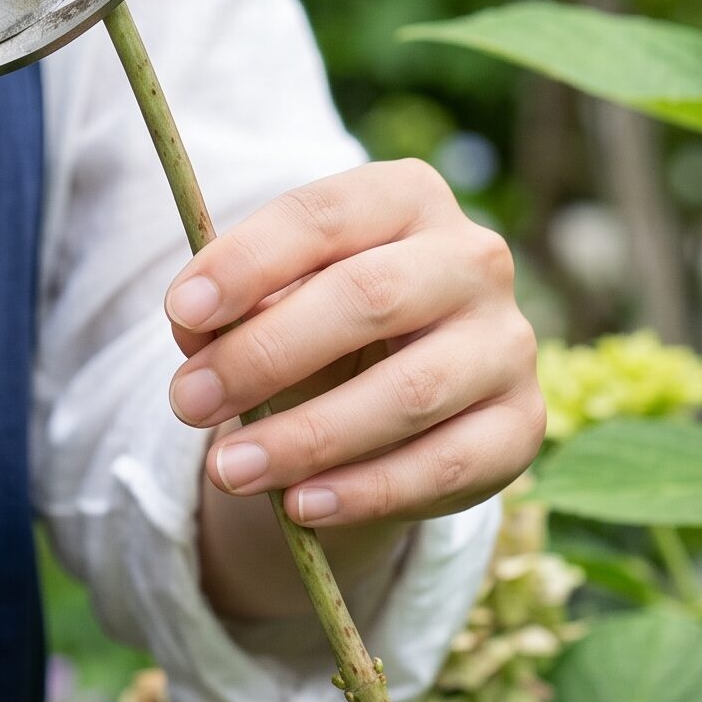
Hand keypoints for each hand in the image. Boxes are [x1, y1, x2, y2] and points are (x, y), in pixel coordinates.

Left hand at [164, 160, 542, 527]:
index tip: (181, 310)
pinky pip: (445, 465)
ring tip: (229, 469)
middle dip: (265, 353)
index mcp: (407, 196)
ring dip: (307, 436)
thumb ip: (236, 302)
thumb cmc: (322, 318)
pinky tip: (300, 505)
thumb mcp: (276, 295)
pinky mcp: (520, 425)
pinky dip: (366, 490)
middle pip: (369, 297)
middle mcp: (472, 257)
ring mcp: (507, 342)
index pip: (323, 215)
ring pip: (408, 392)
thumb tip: (192, 327)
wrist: (398, 387)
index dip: (248, 260)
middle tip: (187, 400)